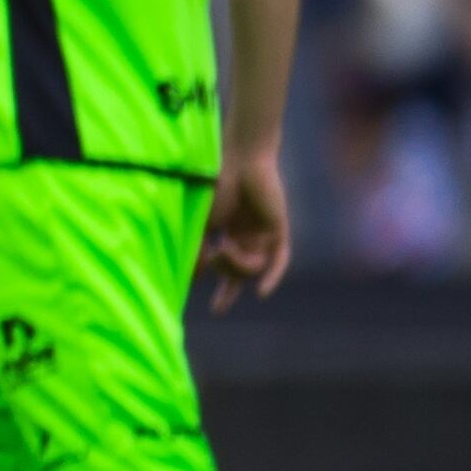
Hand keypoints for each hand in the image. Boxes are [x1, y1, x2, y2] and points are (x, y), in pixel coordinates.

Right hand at [201, 152, 292, 311]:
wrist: (241, 160)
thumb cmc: (215, 186)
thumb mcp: (200, 223)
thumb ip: (197, 249)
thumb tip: (192, 278)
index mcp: (228, 233)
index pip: (226, 269)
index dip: (221, 290)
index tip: (214, 310)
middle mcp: (247, 237)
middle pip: (239, 273)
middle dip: (227, 286)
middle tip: (216, 289)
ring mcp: (263, 234)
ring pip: (254, 267)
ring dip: (237, 265)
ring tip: (223, 248)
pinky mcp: (278, 230)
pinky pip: (278, 260)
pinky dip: (270, 276)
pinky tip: (261, 293)